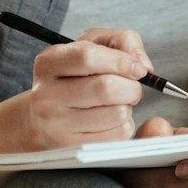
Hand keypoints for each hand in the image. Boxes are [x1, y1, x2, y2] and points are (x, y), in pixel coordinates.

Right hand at [23, 28, 150, 151]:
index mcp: (49, 63)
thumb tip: (143, 67)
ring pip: (116, 113)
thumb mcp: (94, 45)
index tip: (138, 68)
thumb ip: (123, 41)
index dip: (121, 61)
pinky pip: (117, 134)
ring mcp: (57, 124)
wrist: (45, 118)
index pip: (87, 57)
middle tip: (131, 87)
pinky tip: (109, 120)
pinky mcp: (72, 146)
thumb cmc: (77, 76)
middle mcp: (46, 95)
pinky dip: (124, 125)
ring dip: (128, 106)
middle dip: (131, 87)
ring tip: (116, 103)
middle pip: (106, 87)